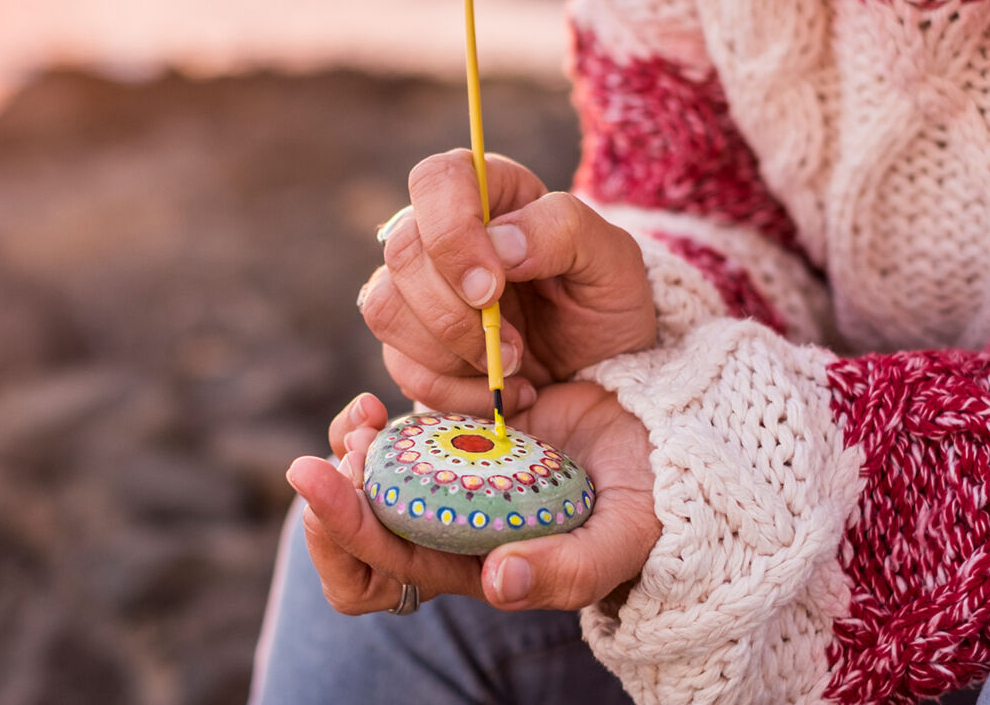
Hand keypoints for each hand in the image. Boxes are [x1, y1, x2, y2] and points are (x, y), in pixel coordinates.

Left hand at [287, 387, 658, 614]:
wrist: (663, 434)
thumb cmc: (651, 496)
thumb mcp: (624, 537)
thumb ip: (570, 571)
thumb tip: (496, 584)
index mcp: (479, 565)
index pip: (387, 571)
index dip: (346, 536)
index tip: (329, 483)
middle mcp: (453, 530)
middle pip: (360, 535)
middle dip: (331, 497)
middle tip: (326, 455)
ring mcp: (450, 483)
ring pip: (369, 484)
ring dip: (349, 455)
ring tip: (359, 419)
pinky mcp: (456, 439)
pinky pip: (394, 440)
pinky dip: (375, 425)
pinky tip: (379, 404)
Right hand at [360, 149, 655, 415]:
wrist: (600, 371)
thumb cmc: (605, 302)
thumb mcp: (613, 261)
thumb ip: (564, 231)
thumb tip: (499, 243)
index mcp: (490, 193)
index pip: (436, 182)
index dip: (451, 234)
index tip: (491, 288)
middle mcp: (440, 234)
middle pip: (402, 252)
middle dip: (455, 313)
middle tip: (514, 345)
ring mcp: (416, 290)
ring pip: (387, 309)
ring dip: (451, 352)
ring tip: (512, 366)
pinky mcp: (409, 343)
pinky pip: (400, 365)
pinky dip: (453, 391)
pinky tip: (499, 390)